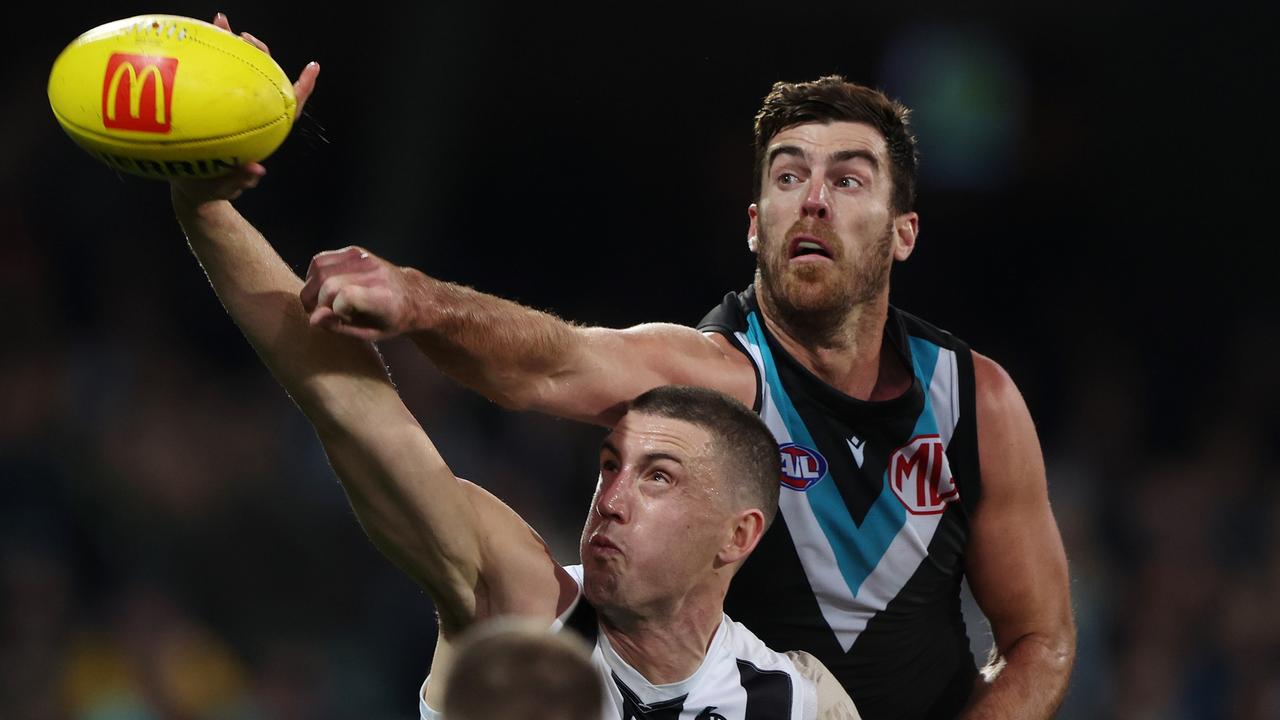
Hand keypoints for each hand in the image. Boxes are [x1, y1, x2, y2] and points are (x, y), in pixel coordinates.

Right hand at [170, 12, 319, 206]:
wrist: (191, 190)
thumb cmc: (212, 190)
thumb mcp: (224, 188)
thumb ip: (240, 181)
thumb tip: (256, 170)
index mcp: (260, 133)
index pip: (287, 108)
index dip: (301, 89)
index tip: (313, 67)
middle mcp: (249, 116)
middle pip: (262, 79)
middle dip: (257, 52)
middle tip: (243, 35)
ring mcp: (229, 109)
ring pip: (236, 72)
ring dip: (230, 46)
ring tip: (219, 23)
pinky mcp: (208, 107)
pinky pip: (208, 78)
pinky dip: (203, 58)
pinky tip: (193, 39)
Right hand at [300, 247, 418, 340]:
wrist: (413, 296)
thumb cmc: (391, 320)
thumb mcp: (370, 334)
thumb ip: (340, 326)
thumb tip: (313, 318)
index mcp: (382, 298)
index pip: (344, 297)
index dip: (331, 310)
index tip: (336, 319)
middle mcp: (373, 274)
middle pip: (328, 282)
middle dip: (315, 301)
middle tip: (317, 314)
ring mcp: (363, 259)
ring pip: (320, 267)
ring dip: (311, 287)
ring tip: (316, 302)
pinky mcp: (354, 251)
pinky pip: (322, 258)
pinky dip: (313, 274)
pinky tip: (319, 287)